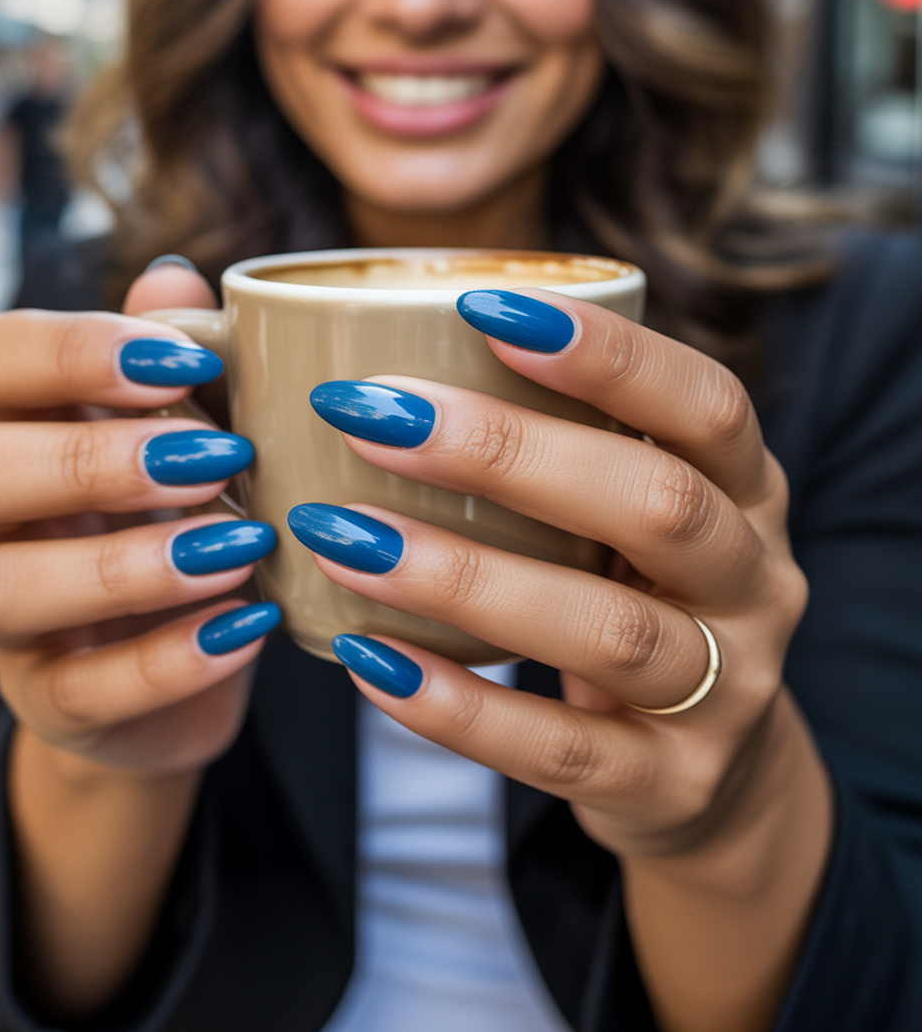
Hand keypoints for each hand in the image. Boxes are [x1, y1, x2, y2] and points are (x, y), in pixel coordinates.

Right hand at [0, 263, 277, 775]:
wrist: (209, 646)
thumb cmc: (203, 502)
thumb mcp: (210, 422)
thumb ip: (188, 357)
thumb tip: (172, 279)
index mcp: (29, 421)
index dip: (68, 352)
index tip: (185, 363)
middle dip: (85, 461)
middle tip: (217, 459)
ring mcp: (12, 619)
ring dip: (125, 564)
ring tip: (242, 543)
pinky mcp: (52, 702)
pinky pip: (77, 691)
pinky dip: (168, 659)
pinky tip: (249, 623)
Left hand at [290, 289, 831, 1031]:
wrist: (711, 773)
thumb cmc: (633, 594)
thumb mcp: (629, 512)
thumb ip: (558, 441)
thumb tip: (378, 361)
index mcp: (747, 490)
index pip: (708, 406)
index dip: (609, 355)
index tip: (482, 309)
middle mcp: (755, 583)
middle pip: (657, 506)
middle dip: (509, 452)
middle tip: (370, 415)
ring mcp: (725, 694)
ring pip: (609, 632)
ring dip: (463, 578)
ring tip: (340, 536)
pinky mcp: (671, 786)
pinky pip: (561, 752)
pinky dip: (457, 707)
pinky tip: (367, 657)